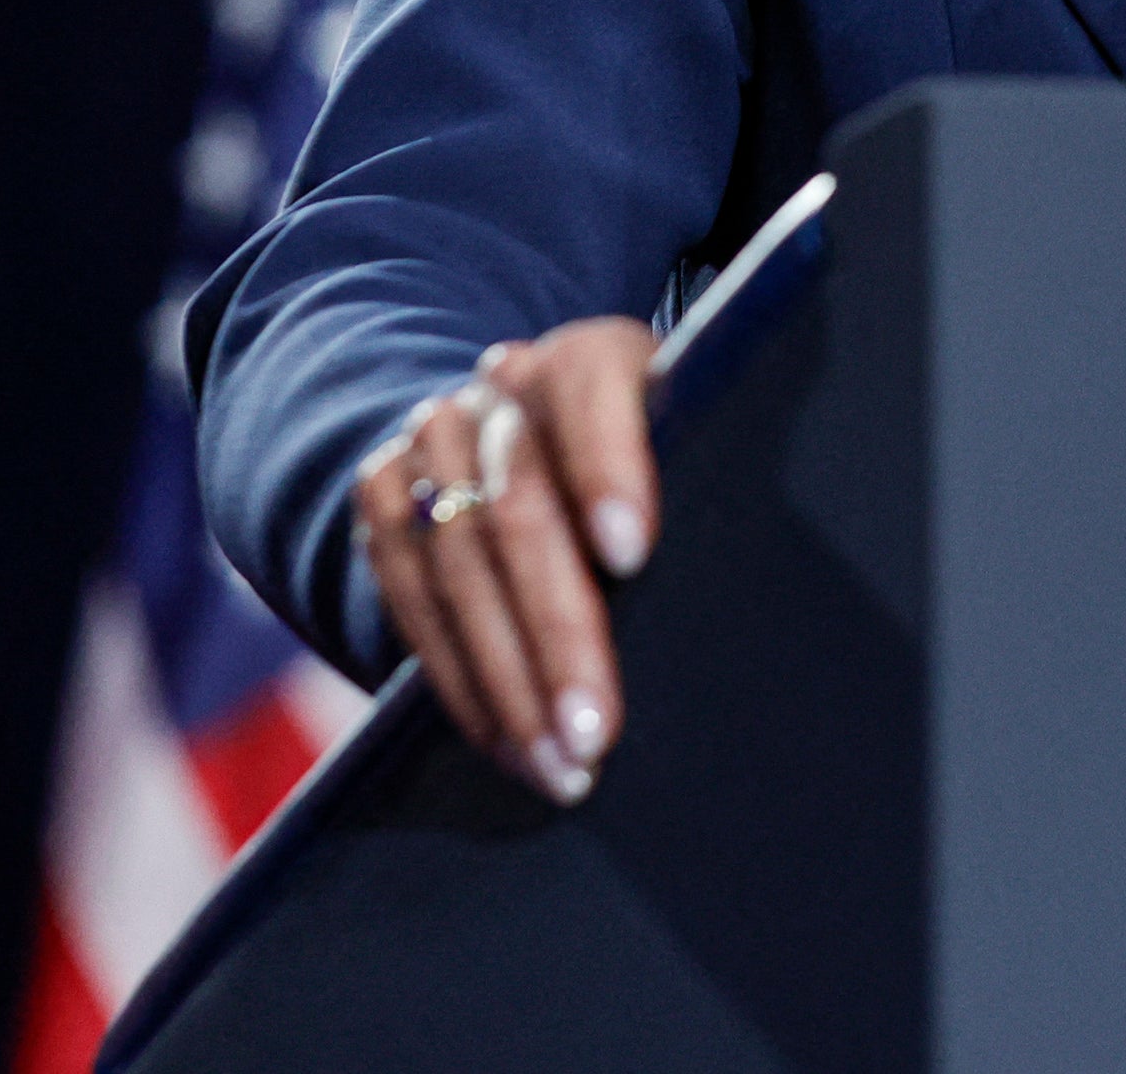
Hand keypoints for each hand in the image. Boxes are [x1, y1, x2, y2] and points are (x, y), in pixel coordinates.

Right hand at [350, 318, 658, 802]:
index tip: (634, 555)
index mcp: (590, 358)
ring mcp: (429, 442)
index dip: (610, 471)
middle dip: (557, 633)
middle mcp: (500, 391)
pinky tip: (505, 742)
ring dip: (507, 683)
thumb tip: (743, 591)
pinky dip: (460, 682)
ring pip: (457, 567)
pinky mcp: (382, 497)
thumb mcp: (683, 442)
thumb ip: (699, 478)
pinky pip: (410, 600)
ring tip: (558, 767)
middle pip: (519, 509)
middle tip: (594, 732)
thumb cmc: (647, 458)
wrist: (517, 426)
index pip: (594, 395)